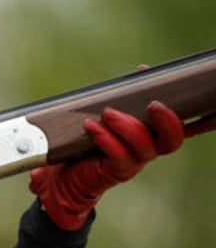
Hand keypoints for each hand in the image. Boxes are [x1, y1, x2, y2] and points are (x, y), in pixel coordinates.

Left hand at [29, 101, 184, 230]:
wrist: (64, 177)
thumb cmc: (88, 144)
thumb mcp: (109, 118)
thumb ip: (126, 98)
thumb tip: (142, 70)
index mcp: (150, 136)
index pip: (176, 129)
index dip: (183, 116)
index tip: (172, 97)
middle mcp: (146, 151)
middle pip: (171, 141)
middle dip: (166, 122)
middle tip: (152, 104)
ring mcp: (132, 164)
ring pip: (144, 147)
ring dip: (126, 126)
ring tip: (106, 113)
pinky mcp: (115, 172)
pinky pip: (118, 156)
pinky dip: (105, 139)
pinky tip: (91, 127)